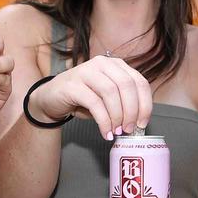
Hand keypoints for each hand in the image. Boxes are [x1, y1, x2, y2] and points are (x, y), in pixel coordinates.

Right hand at [28, 55, 152, 139]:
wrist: (51, 98)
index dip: (145, 104)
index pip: (139, 82)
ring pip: (111, 93)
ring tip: (117, 131)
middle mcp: (102, 64)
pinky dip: (103, 121)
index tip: (143, 123)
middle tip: (130, 129)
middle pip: (126, 85)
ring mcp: (86, 71)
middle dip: (132, 111)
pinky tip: (105, 132)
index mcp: (116, 65)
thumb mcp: (107, 99)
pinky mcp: (73, 84)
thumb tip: (139, 122)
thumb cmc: (83, 99)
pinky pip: (94, 103)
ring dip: (117, 116)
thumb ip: (123, 103)